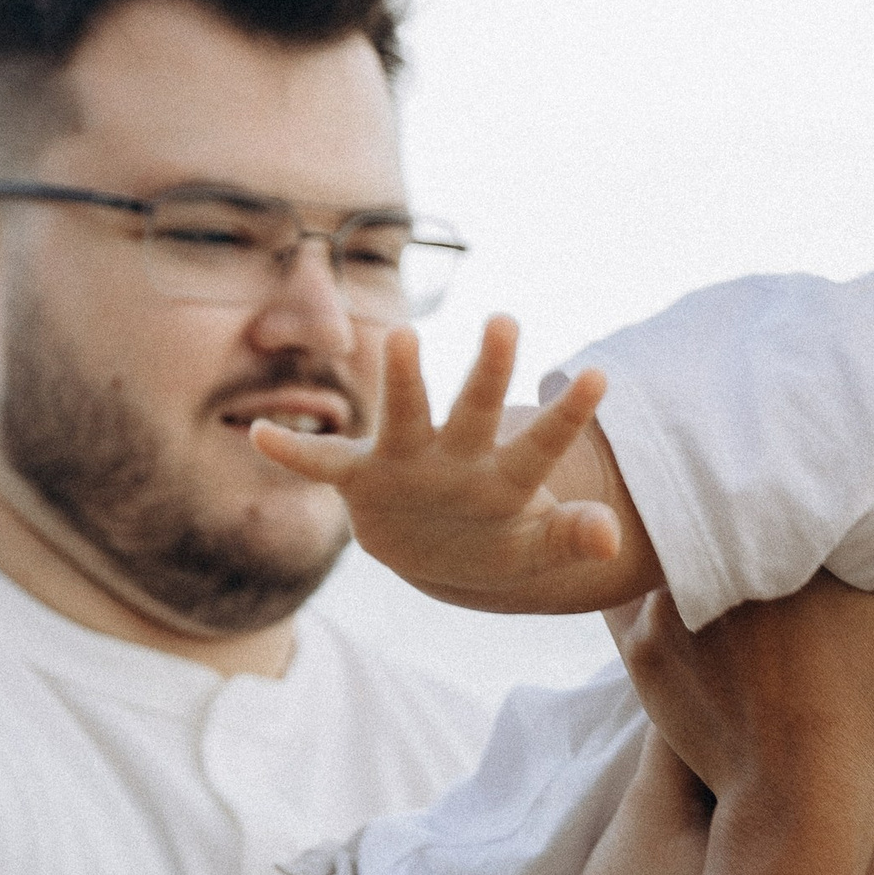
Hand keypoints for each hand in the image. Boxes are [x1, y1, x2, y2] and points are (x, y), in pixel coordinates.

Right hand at [249, 315, 626, 608]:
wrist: (436, 553)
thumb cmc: (496, 540)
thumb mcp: (534, 550)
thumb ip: (569, 537)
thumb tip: (614, 540)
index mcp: (505, 475)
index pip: (542, 444)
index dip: (570, 416)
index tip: (601, 376)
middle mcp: (457, 455)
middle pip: (477, 410)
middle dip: (490, 372)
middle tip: (506, 321)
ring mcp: (407, 462)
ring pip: (406, 416)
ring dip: (404, 382)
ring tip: (401, 337)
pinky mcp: (361, 479)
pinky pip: (323, 464)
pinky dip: (294, 451)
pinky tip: (259, 433)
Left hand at [620, 475, 873, 818]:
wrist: (801, 809)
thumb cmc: (870, 714)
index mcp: (775, 538)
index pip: (764, 473)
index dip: (771, 455)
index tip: (779, 435)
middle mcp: (707, 563)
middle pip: (708, 503)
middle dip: (718, 488)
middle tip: (735, 465)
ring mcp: (663, 612)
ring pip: (664, 549)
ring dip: (678, 536)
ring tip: (698, 517)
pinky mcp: (643, 660)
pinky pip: (635, 606)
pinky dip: (654, 596)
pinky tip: (673, 585)